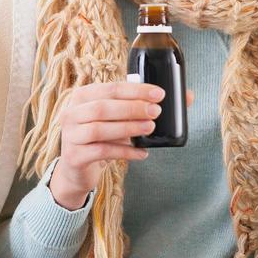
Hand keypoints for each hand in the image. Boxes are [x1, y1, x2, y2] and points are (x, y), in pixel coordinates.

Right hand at [49, 82, 194, 208]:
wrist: (78, 168)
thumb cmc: (102, 137)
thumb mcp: (118, 118)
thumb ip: (143, 105)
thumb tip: (187, 97)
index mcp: (82, 96)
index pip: (110, 88)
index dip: (136, 90)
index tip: (159, 94)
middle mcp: (71, 113)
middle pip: (103, 107)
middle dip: (133, 108)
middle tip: (156, 111)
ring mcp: (70, 135)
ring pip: (100, 129)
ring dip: (129, 127)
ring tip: (151, 128)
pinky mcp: (74, 156)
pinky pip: (102, 151)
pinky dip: (125, 151)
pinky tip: (142, 152)